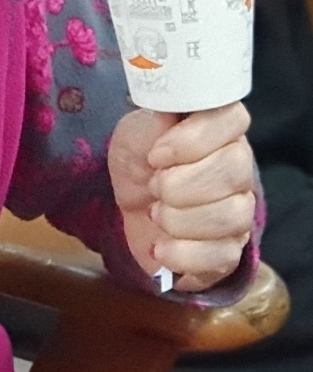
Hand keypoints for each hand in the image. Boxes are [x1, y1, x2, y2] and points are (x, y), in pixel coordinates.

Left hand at [109, 102, 255, 292]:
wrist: (130, 203)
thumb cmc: (139, 158)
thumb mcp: (135, 133)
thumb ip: (154, 124)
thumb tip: (168, 114)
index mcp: (219, 127)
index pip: (233, 120)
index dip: (193, 140)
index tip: (155, 155)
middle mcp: (239, 166)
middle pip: (233, 173)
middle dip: (179, 184)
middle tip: (152, 185)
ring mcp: (240, 209)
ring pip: (231, 217)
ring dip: (179, 219)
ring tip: (154, 212)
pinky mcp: (230, 249)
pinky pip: (222, 257)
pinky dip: (182, 254)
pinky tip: (159, 247)